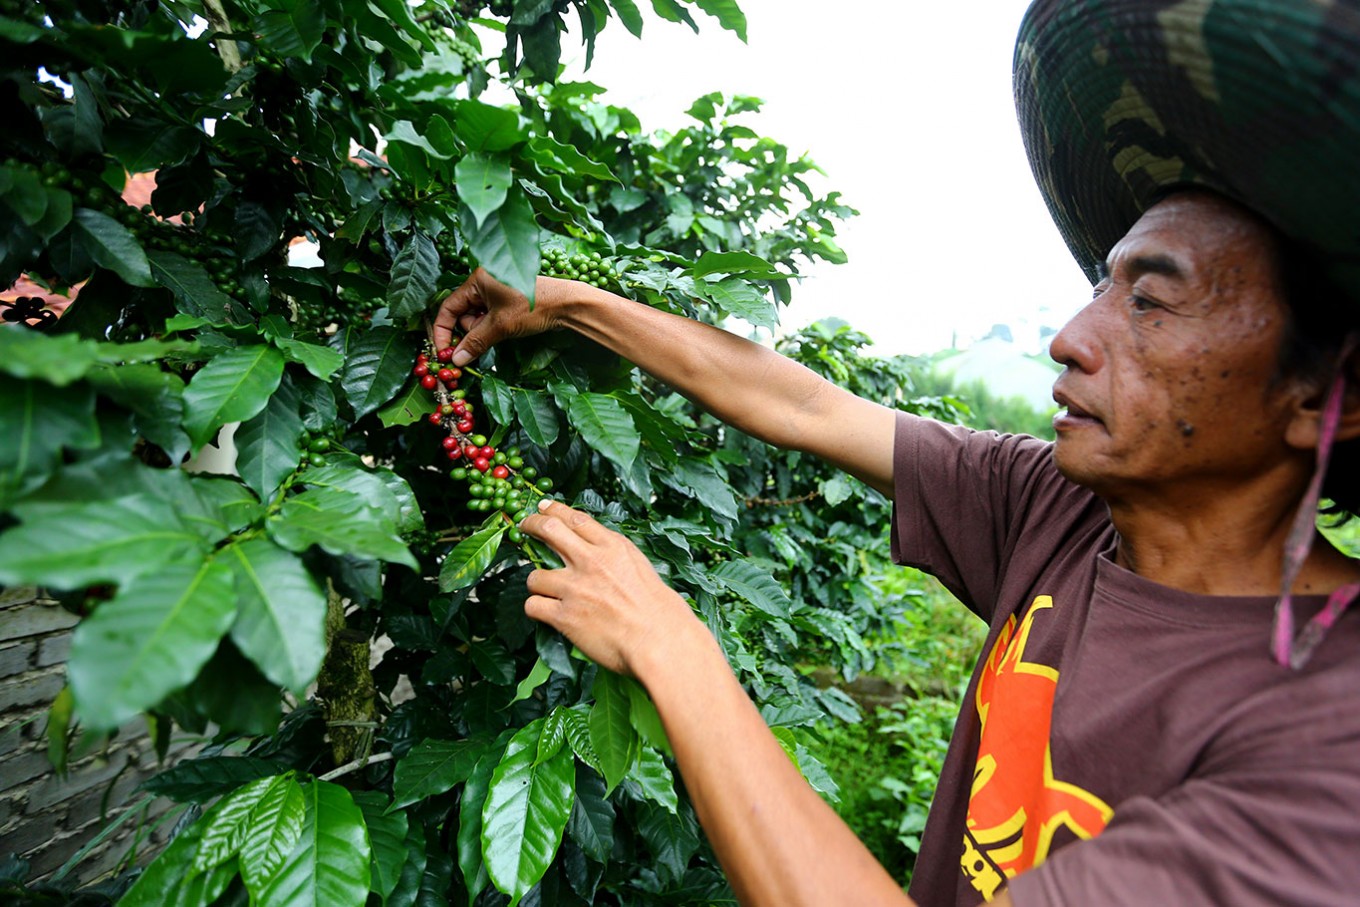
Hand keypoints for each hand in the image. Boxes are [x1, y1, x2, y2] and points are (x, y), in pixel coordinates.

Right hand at [433, 269, 570, 365]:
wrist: (568, 304)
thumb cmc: (535, 307)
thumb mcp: (500, 326)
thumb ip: (475, 342)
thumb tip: (456, 360)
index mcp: (477, 280)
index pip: (449, 307)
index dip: (443, 330)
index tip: (443, 351)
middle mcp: (484, 282)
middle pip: (463, 314)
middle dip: (470, 330)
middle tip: (485, 337)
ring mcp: (496, 291)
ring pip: (477, 318)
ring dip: (483, 330)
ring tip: (502, 331)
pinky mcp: (506, 300)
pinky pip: (489, 317)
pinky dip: (492, 328)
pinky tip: (505, 330)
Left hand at [520, 500, 700, 677]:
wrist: (658, 640)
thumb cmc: (658, 610)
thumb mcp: (640, 567)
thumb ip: (614, 555)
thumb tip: (595, 550)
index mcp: (612, 547)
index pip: (575, 518)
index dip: (555, 510)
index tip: (543, 507)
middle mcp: (590, 561)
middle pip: (548, 529)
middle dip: (530, 524)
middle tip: (524, 527)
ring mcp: (574, 588)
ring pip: (534, 575)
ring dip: (537, 583)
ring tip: (545, 592)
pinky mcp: (564, 616)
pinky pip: (533, 605)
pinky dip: (536, 609)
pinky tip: (546, 613)